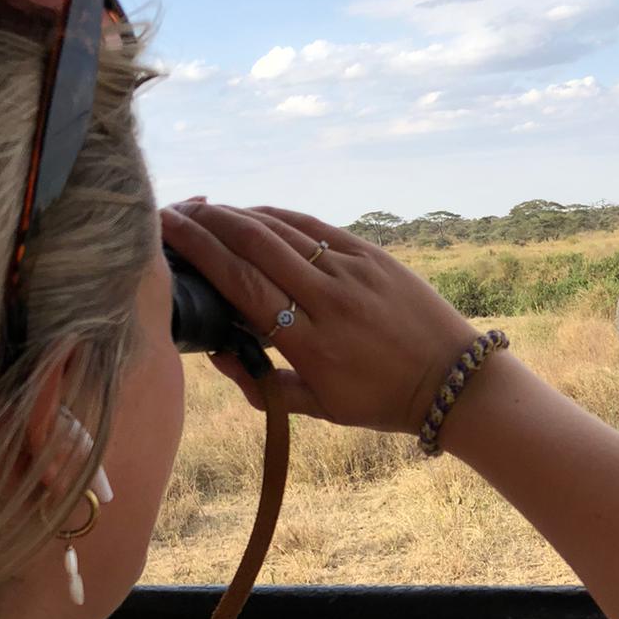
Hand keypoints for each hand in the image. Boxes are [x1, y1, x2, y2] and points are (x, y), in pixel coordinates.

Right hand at [160, 202, 479, 433]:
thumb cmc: (382, 400)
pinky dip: (277, 217)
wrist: (453, 379)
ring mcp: (353, 272)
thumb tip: (216, 354)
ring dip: (236, 214)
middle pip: (254, 245)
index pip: (241, 284)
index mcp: (311, 344)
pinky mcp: (372, 255)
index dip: (199, 252)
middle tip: (171, 212)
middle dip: (206, 222)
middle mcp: (329, 301)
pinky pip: (313, 227)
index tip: (165, 233)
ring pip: (281, 229)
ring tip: (202, 209)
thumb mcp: (320, 408)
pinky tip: (251, 214)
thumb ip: (262, 386)